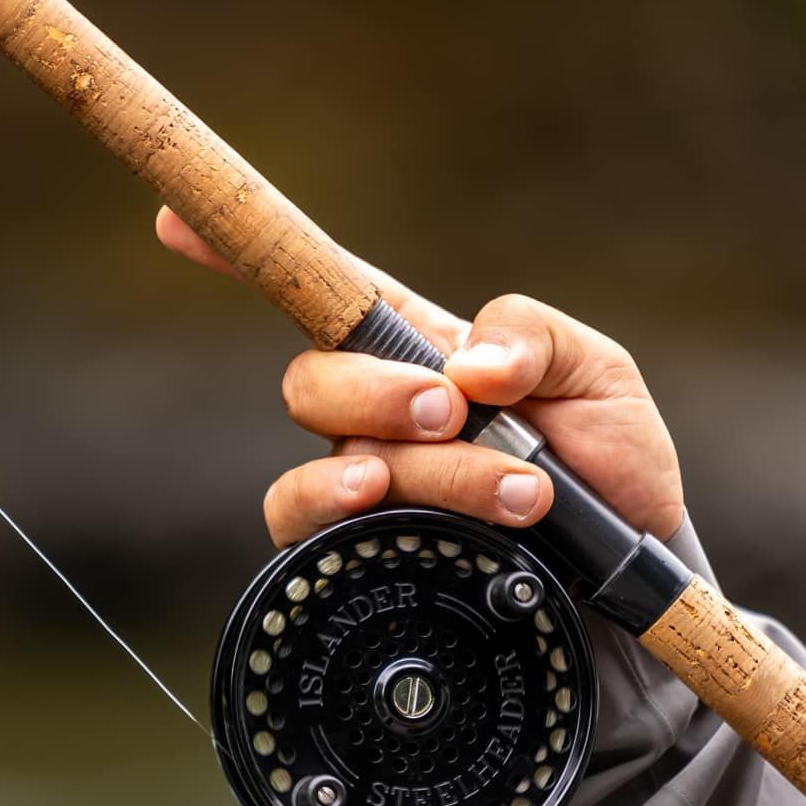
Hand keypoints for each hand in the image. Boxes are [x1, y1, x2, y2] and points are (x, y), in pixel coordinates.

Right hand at [156, 208, 684, 548]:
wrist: (634, 582)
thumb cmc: (611, 468)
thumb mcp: (602, 376)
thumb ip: (537, 338)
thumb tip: (469, 362)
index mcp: (427, 349)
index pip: (329, 293)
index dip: (240, 254)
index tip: (171, 223)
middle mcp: (380, 415)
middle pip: (314, 378)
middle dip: (379, 389)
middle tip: (457, 411)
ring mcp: (367, 484)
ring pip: (333, 455)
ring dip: (423, 466)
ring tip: (517, 489)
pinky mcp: (364, 551)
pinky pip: (305, 525)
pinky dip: (346, 510)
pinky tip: (396, 508)